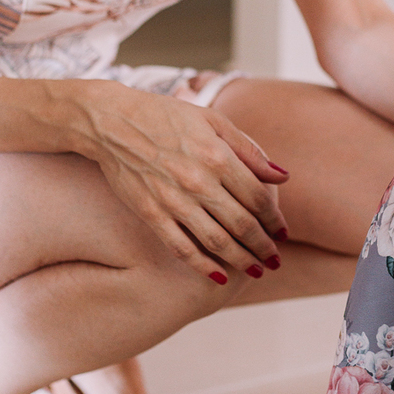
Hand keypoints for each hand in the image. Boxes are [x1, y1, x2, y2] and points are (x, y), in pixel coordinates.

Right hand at [85, 86, 288, 281]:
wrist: (111, 122)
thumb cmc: (166, 116)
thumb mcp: (212, 120)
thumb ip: (249, 150)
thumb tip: (283, 176)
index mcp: (217, 156)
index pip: (258, 197)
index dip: (274, 220)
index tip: (283, 233)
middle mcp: (198, 181)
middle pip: (242, 224)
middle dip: (264, 246)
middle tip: (275, 260)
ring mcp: (173, 200)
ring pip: (217, 241)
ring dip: (242, 260)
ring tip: (257, 271)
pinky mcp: (150, 214)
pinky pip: (181, 248)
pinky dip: (203, 266)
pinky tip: (220, 277)